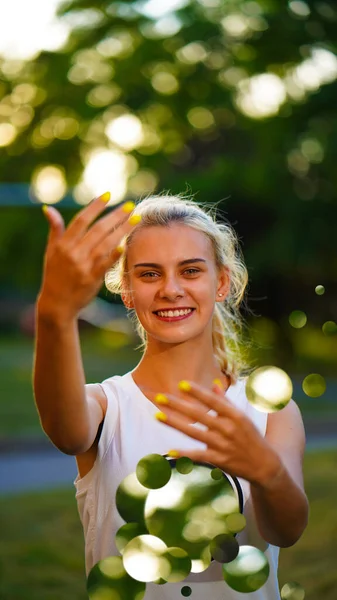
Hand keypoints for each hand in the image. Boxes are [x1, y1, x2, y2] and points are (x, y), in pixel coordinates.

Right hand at [37, 193, 138, 323]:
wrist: (57, 304)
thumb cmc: (54, 275)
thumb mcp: (51, 251)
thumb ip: (54, 229)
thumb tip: (49, 209)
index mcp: (62, 244)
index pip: (81, 220)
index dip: (95, 206)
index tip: (108, 195)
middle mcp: (73, 253)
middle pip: (98, 229)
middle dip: (116, 216)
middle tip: (130, 206)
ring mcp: (83, 266)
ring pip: (106, 243)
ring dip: (123, 230)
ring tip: (136, 219)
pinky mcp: (92, 279)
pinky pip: (107, 263)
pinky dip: (116, 253)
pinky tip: (126, 242)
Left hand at [151, 381, 281, 485]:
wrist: (264, 465)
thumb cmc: (250, 437)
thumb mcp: (241, 417)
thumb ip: (225, 401)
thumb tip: (213, 383)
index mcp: (234, 415)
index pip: (213, 401)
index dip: (197, 392)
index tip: (182, 384)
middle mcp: (228, 429)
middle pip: (199, 415)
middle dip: (178, 405)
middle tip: (160, 397)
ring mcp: (222, 445)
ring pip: (194, 432)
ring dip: (174, 423)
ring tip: (158, 415)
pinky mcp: (219, 460)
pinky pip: (198, 455)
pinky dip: (184, 454)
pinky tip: (169, 451)